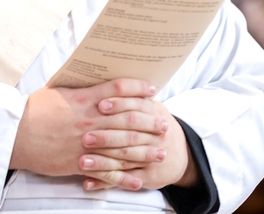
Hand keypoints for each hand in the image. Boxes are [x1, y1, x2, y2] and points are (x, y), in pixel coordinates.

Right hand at [10, 79, 166, 177]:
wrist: (14, 134)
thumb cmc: (34, 109)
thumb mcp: (58, 90)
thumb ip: (80, 87)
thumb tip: (95, 75)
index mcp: (84, 99)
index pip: (119, 89)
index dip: (138, 89)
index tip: (152, 90)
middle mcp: (89, 120)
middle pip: (127, 120)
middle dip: (149, 122)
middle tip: (164, 125)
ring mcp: (85, 144)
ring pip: (122, 148)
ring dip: (144, 151)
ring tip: (160, 152)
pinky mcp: (78, 163)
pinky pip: (106, 173)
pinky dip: (123, 178)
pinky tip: (138, 180)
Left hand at [80, 97, 195, 191]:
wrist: (181, 155)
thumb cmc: (157, 126)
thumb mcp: (153, 108)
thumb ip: (135, 97)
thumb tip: (104, 82)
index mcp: (155, 113)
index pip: (138, 107)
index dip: (119, 105)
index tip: (100, 104)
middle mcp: (156, 136)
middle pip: (131, 135)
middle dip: (107, 136)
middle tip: (85, 137)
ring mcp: (153, 157)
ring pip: (126, 159)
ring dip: (102, 162)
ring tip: (82, 161)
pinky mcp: (148, 176)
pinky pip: (125, 180)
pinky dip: (105, 181)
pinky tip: (88, 181)